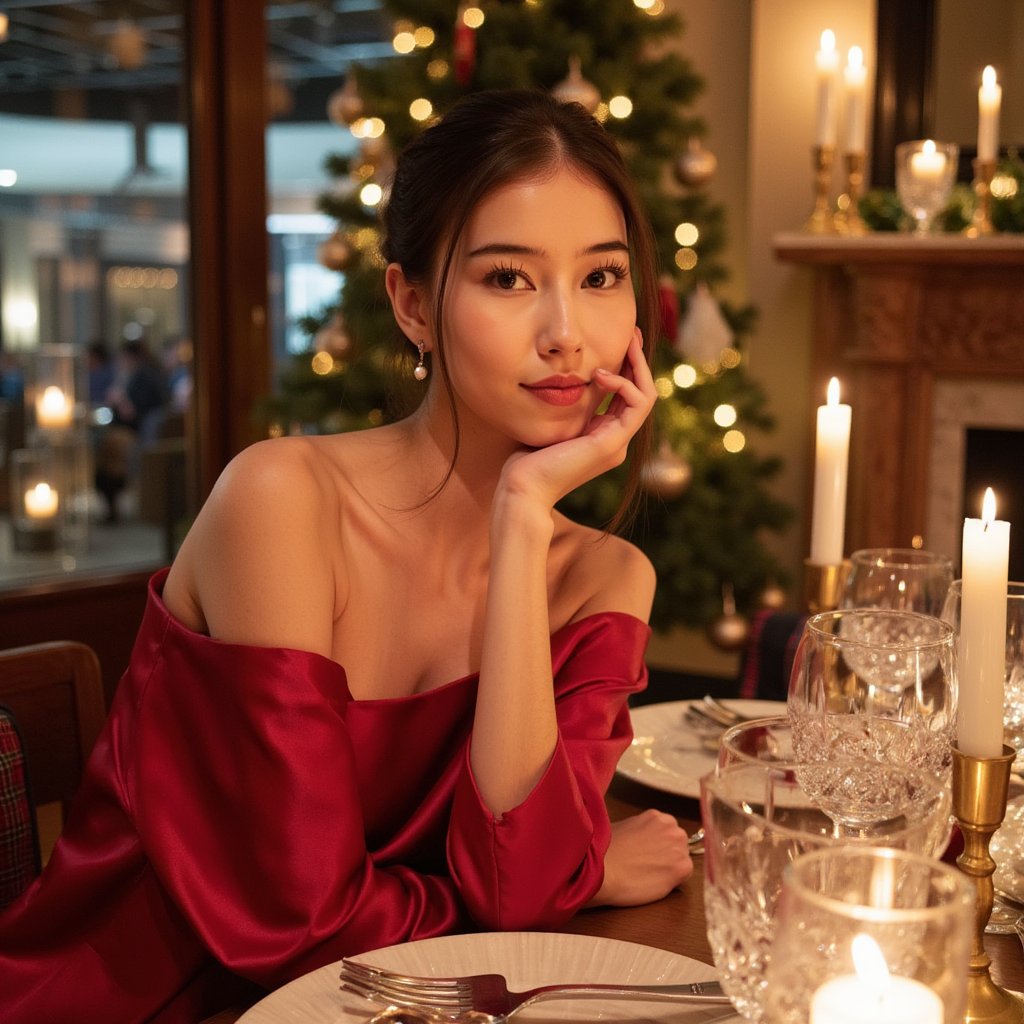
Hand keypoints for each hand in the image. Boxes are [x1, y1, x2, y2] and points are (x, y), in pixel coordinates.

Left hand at [498, 328, 655, 511]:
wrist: (523, 488)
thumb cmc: (527, 459)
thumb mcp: (551, 421)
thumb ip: (566, 404)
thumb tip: (567, 378)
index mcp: (603, 436)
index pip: (627, 396)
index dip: (627, 367)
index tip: (620, 340)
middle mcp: (615, 441)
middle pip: (641, 393)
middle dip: (638, 360)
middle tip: (632, 332)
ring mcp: (617, 444)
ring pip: (646, 396)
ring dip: (638, 367)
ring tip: (625, 345)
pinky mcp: (613, 444)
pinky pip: (637, 405)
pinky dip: (624, 384)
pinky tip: (602, 374)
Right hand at [586, 809, 693, 907]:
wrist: (601, 868)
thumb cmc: (605, 851)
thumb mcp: (623, 828)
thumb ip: (641, 831)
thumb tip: (644, 840)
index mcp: (656, 816)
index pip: (667, 832)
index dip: (658, 846)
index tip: (647, 854)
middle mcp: (672, 827)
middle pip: (678, 844)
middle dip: (667, 854)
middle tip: (648, 865)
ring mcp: (679, 846)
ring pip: (682, 859)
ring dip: (671, 867)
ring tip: (648, 874)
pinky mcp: (682, 866)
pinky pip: (684, 876)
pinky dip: (672, 882)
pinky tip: (653, 881)